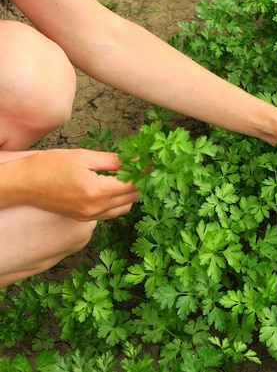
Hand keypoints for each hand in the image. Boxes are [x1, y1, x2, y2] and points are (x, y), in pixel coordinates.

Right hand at [13, 149, 139, 220]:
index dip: (144, 172)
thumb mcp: (84, 157)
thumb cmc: (50, 166)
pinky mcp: (85, 218)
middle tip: (141, 166)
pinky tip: (114, 187)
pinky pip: (112, 213)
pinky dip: (119, 202)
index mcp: (96, 191)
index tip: (152, 162)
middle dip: (140, 181)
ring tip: (128, 176)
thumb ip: (112, 160)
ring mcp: (90, 216)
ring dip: (131, 193)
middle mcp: (96, 207)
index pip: (132, 183)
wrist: (24, 184)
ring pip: (124, 207)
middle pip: (132, 197)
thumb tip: (135, 159)